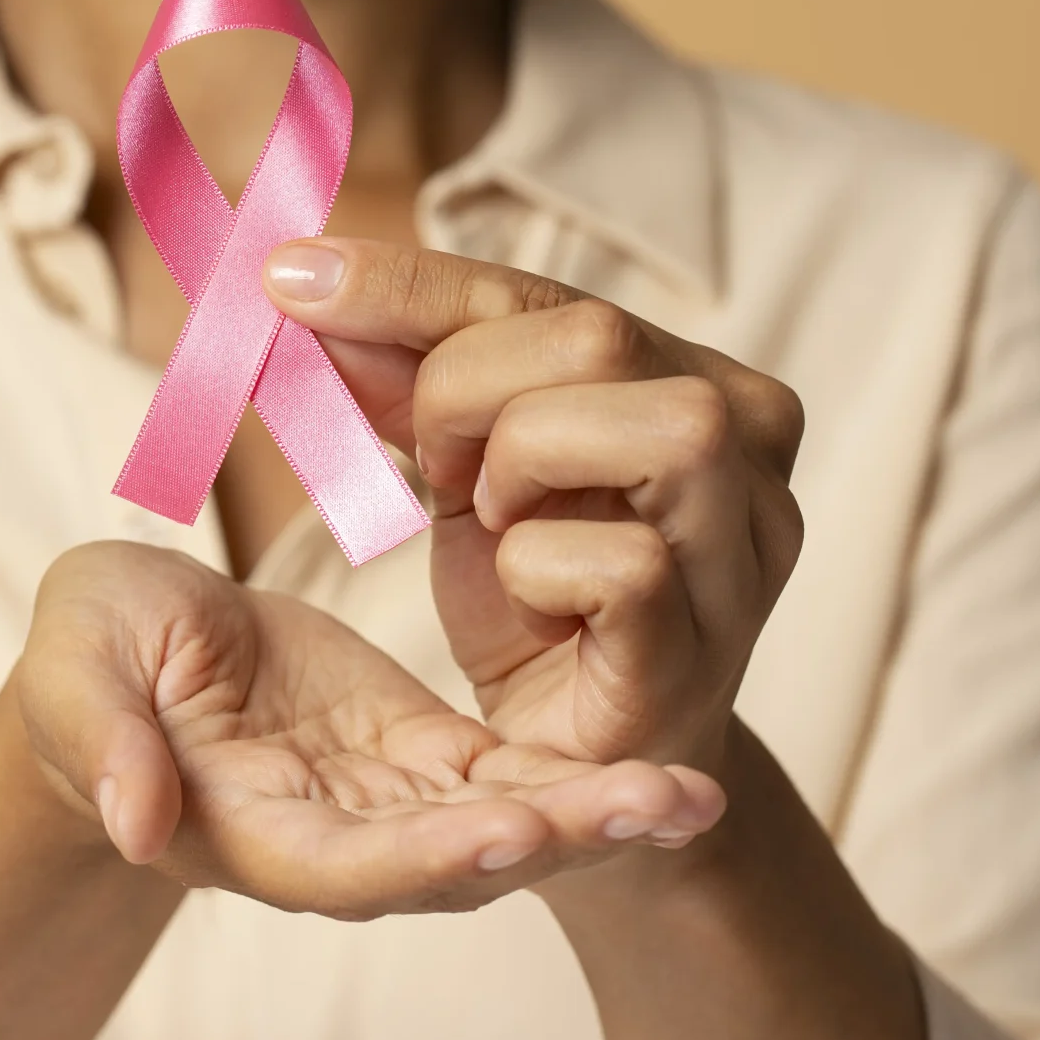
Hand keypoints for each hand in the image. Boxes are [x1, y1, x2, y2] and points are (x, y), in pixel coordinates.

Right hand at [15, 541, 720, 918]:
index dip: (426, 855)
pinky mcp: (418, 753)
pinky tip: (665, 768)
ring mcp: (383, 801)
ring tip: (692, 794)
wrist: (122, 654)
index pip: (347, 864)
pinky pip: (508, 770)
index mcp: (249, 829)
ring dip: (595, 815)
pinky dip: (580, 772)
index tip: (509, 832)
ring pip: (502, 822)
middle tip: (661, 807)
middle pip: (456, 861)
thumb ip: (105, 743)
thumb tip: (134, 821)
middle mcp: (333, 839)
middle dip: (558, 839)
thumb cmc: (87, 662)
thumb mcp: (77, 673)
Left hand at [263, 240, 806, 778]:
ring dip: (530, 466)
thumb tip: (304, 281)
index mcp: (693, 370)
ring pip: (662, 429)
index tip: (289, 278)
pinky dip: (542, 569)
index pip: (542, 292)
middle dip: (468, 390)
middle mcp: (750, 441)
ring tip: (497, 520)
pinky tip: (530, 594)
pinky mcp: (705, 648)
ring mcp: (745, 549)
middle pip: (600, 337)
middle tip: (438, 465)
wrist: (577, 762)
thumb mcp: (463, 466)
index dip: (409, 286)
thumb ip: (404, 375)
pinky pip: (629, 566)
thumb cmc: (538, 597)